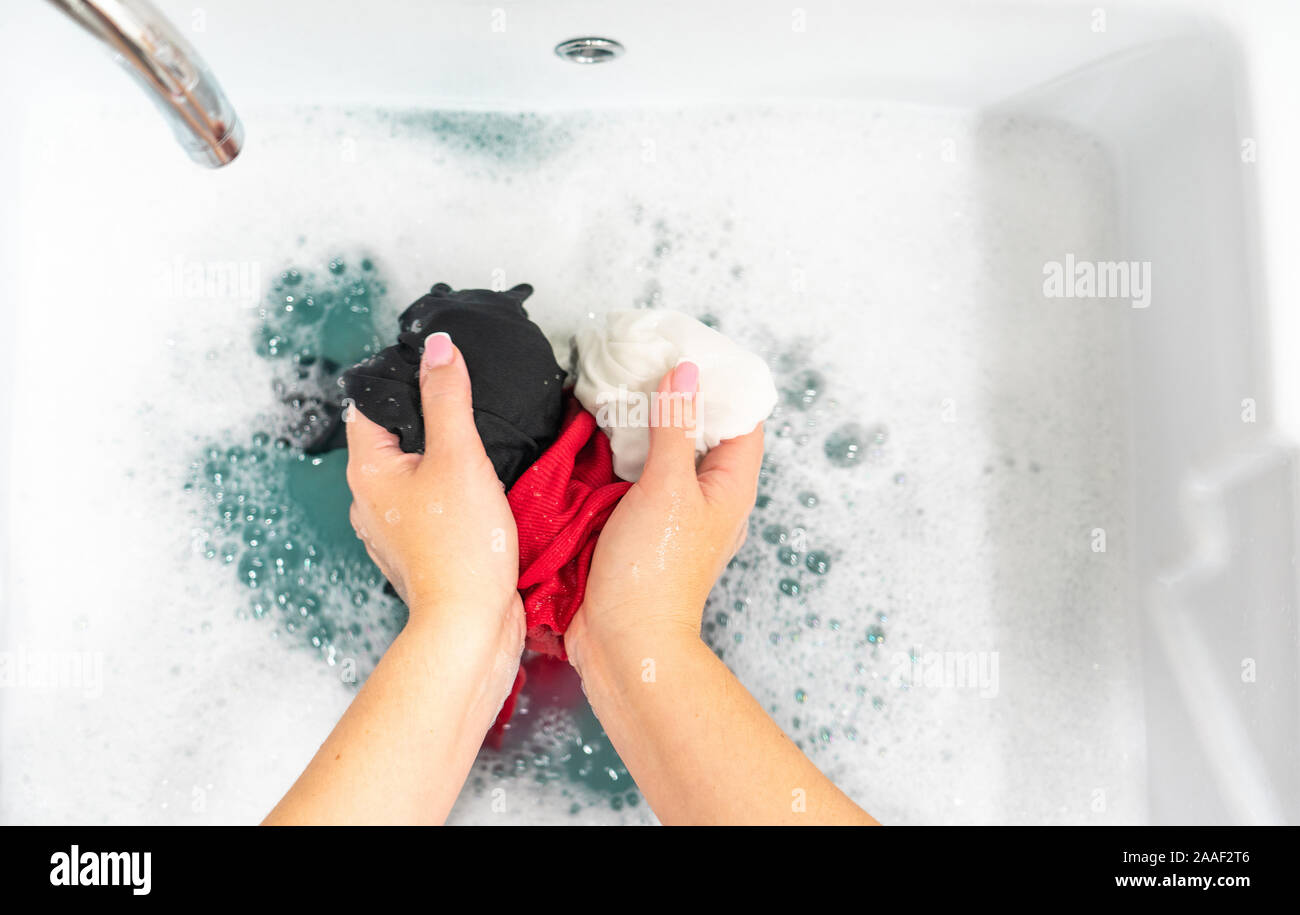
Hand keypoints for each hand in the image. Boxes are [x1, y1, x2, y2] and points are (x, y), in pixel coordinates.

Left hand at [345, 331, 524, 652]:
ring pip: (414, 474)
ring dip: (442, 459)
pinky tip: (480, 492)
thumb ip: (447, 397)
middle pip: (393, 438)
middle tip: (469, 403)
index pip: (369, 404)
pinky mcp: (419, 550)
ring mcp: (393, 529)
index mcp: (367, 470)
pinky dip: (451, 493)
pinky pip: (430, 505)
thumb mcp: (459, 455)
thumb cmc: (460, 545)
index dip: (402, 380)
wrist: (470, 624)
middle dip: (428, 419)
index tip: (440, 370)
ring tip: (479, 448)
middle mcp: (370, 499)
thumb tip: (437, 348)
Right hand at [567, 361, 764, 655]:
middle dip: (679, 396)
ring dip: (648, 422)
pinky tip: (601, 432)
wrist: (623, 642)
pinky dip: (625, 450)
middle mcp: (710, 497)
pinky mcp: (642, 525)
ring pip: (668, 452)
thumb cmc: (654, 573)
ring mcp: (676, 513)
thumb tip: (685, 373)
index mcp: (732, 486)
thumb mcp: (666, 488)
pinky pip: (639, 476)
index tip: (692, 349)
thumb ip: (674, 426)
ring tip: (622, 384)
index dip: (724, 381)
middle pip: (704, 432)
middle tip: (647, 358)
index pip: (743, 418)